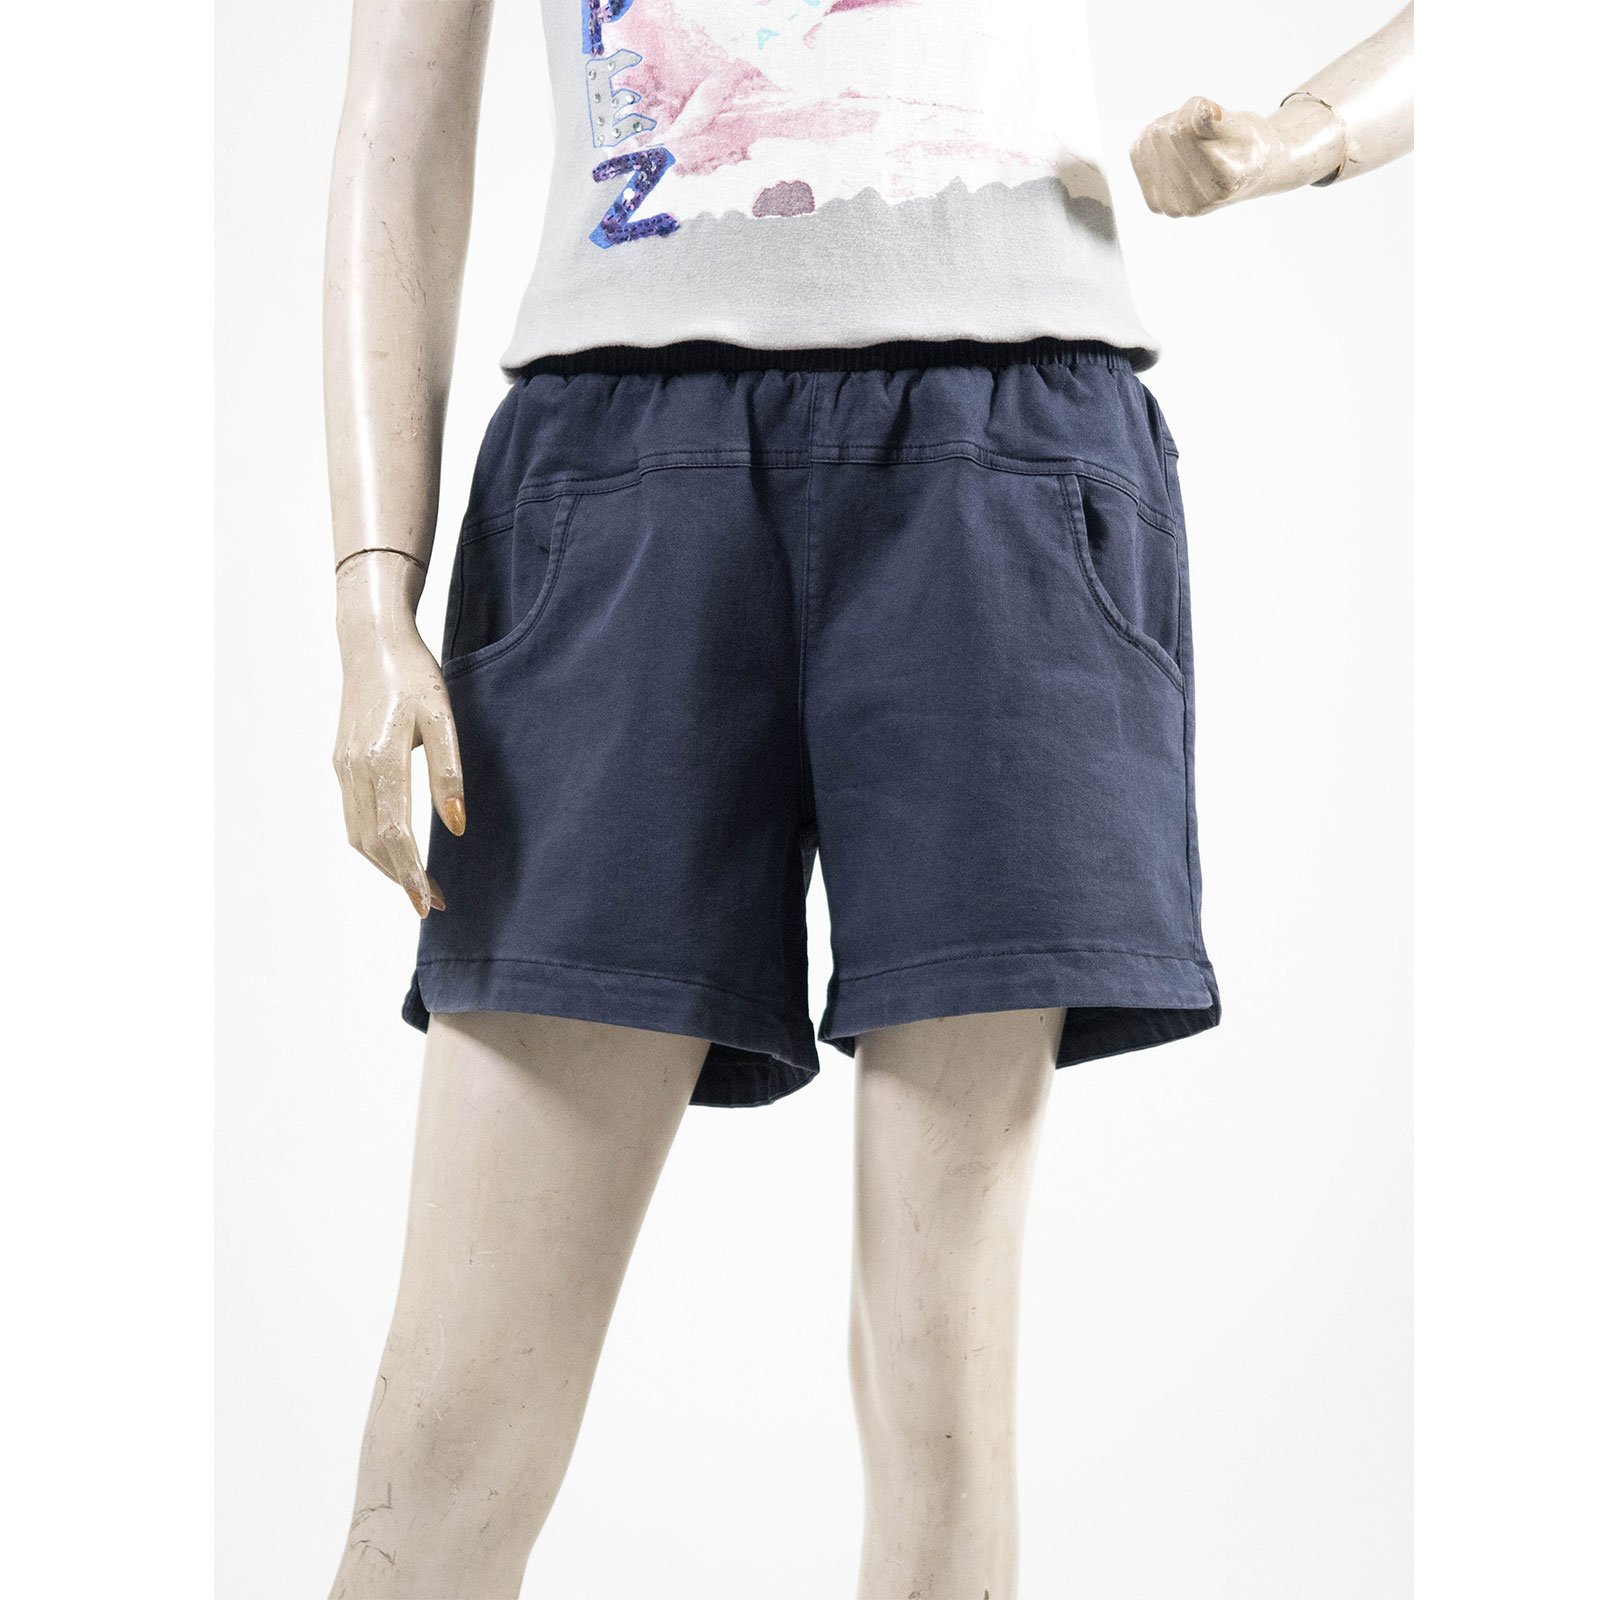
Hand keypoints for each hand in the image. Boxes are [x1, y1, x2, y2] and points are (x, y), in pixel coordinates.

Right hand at [332, 550, 464, 917]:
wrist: (372, 642)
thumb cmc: (415, 676)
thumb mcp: (443, 719)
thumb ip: (449, 774)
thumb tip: (457, 827)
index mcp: (380, 760)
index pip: (394, 835)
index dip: (411, 873)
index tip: (428, 903)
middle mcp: (354, 770)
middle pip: (373, 844)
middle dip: (401, 878)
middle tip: (431, 903)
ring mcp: (343, 768)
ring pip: (359, 835)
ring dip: (385, 866)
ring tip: (418, 884)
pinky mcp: (342, 763)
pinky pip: (354, 817)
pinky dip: (374, 844)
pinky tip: (397, 851)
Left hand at [1130, 94, 1343, 216]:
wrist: (1248, 173)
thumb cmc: (1248, 145)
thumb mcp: (1244, 126)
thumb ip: (1219, 119)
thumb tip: (1198, 110)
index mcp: (1221, 184)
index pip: (1180, 132)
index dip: (1194, 108)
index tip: (1214, 111)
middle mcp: (1193, 205)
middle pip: (1160, 135)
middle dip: (1181, 117)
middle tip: (1204, 125)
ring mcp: (1171, 208)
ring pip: (1146, 141)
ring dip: (1168, 126)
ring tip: (1193, 138)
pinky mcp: (1155, 203)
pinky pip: (1137, 152)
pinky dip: (1153, 140)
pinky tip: (1175, 146)